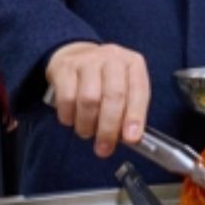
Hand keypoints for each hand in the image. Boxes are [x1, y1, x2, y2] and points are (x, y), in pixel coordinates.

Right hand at [45, 42, 149, 157]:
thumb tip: (129, 138)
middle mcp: (112, 58)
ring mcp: (87, 60)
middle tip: (104, 148)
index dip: (135, 116)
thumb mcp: (126, 89)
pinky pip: (67, 98)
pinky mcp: (65, 67)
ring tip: (87, 132)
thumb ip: (130, 112)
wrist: (78, 56)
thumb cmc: (106, 79)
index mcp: (133, 64)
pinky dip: (69, 116)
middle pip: (113, 95)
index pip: (138, 90)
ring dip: (87, 124)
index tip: (131, 138)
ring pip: (89, 99)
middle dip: (109, 127)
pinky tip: (72, 119)